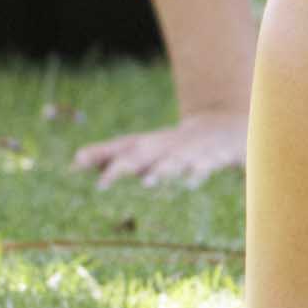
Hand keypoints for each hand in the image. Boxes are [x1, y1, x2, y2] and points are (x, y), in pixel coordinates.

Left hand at [72, 110, 247, 187]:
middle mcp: (172, 144)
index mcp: (154, 143)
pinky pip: (210, 164)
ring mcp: (196, 150)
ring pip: (176, 159)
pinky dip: (199, 171)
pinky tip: (190, 182)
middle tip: (103, 182)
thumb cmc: (180, 143)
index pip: (124, 146)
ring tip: (147, 182)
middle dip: (125, 165)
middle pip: (145, 152)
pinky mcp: (220, 156)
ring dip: (162, 169)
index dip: (101, 154)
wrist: (233, 125)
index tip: (76, 165)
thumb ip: (113, 153)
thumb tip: (74, 161)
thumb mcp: (148, 146)